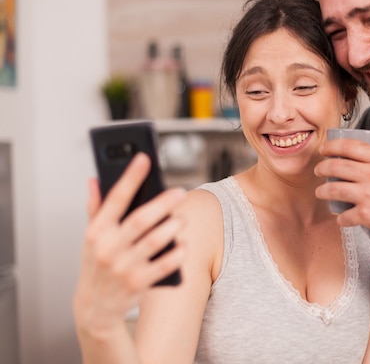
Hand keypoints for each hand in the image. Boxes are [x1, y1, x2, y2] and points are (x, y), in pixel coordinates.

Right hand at [73, 153, 186, 336]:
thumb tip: (94, 179)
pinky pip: (164, 265)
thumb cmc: (96, 264)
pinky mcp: (139, 283)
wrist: (95, 309)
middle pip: (141, 220)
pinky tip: (183, 245)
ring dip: (173, 227)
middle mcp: (109, 248)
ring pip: (155, 241)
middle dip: (163, 203)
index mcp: (97, 232)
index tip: (144, 158)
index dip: (130, 177)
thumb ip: (95, 208)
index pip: (115, 198)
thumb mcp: (90, 237)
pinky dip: (176, 254)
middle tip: (180, 191)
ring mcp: (124, 267)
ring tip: (182, 218)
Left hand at [315, 138, 369, 246]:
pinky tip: (340, 218)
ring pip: (334, 189)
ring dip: (323, 191)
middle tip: (319, 170)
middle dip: (322, 167)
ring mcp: (369, 195)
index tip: (324, 149)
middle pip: (337, 166)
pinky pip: (345, 216)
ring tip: (320, 192)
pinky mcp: (367, 215)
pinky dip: (340, 218)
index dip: (333, 146)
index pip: (350, 146)